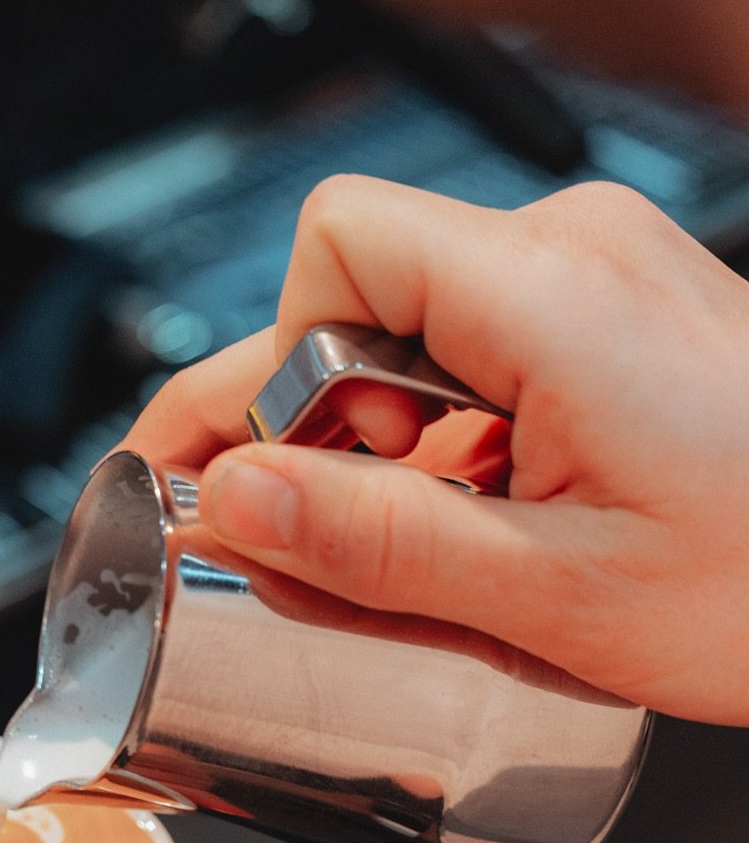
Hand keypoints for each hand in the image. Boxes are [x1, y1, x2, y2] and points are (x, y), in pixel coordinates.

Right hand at [127, 177, 748, 725]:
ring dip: (385, 447)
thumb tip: (228, 499)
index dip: (268, 364)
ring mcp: (601, 277)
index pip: (333, 247)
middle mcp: (573, 252)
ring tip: (431, 553)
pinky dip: (448, 441)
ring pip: (411, 333)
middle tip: (305, 542)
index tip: (254, 476)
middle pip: (358, 297)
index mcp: (552, 293)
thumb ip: (372, 544)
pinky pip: (477, 353)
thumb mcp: (554, 595)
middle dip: (312, 426)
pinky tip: (483, 527)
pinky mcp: (615, 315)